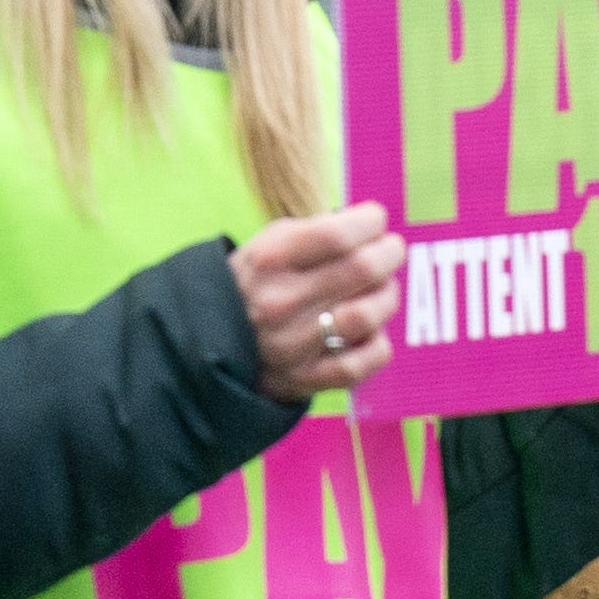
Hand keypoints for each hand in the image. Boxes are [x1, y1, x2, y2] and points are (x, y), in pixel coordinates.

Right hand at [229, 203, 404, 401]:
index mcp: (269, 261)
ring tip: (379, 290)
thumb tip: (373, 225)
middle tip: (390, 251)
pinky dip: (378, 342)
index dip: (371, 222)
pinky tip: (368, 331)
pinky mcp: (304, 378)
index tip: (375, 221)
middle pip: (364, 269)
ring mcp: (291, 345)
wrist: (208, 342)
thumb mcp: (270, 244)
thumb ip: (319, 231)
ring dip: (386, 296)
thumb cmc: (257, 282)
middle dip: (390, 253)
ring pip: (369, 314)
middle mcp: (279, 302)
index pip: (338, 235)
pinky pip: (366, 360)